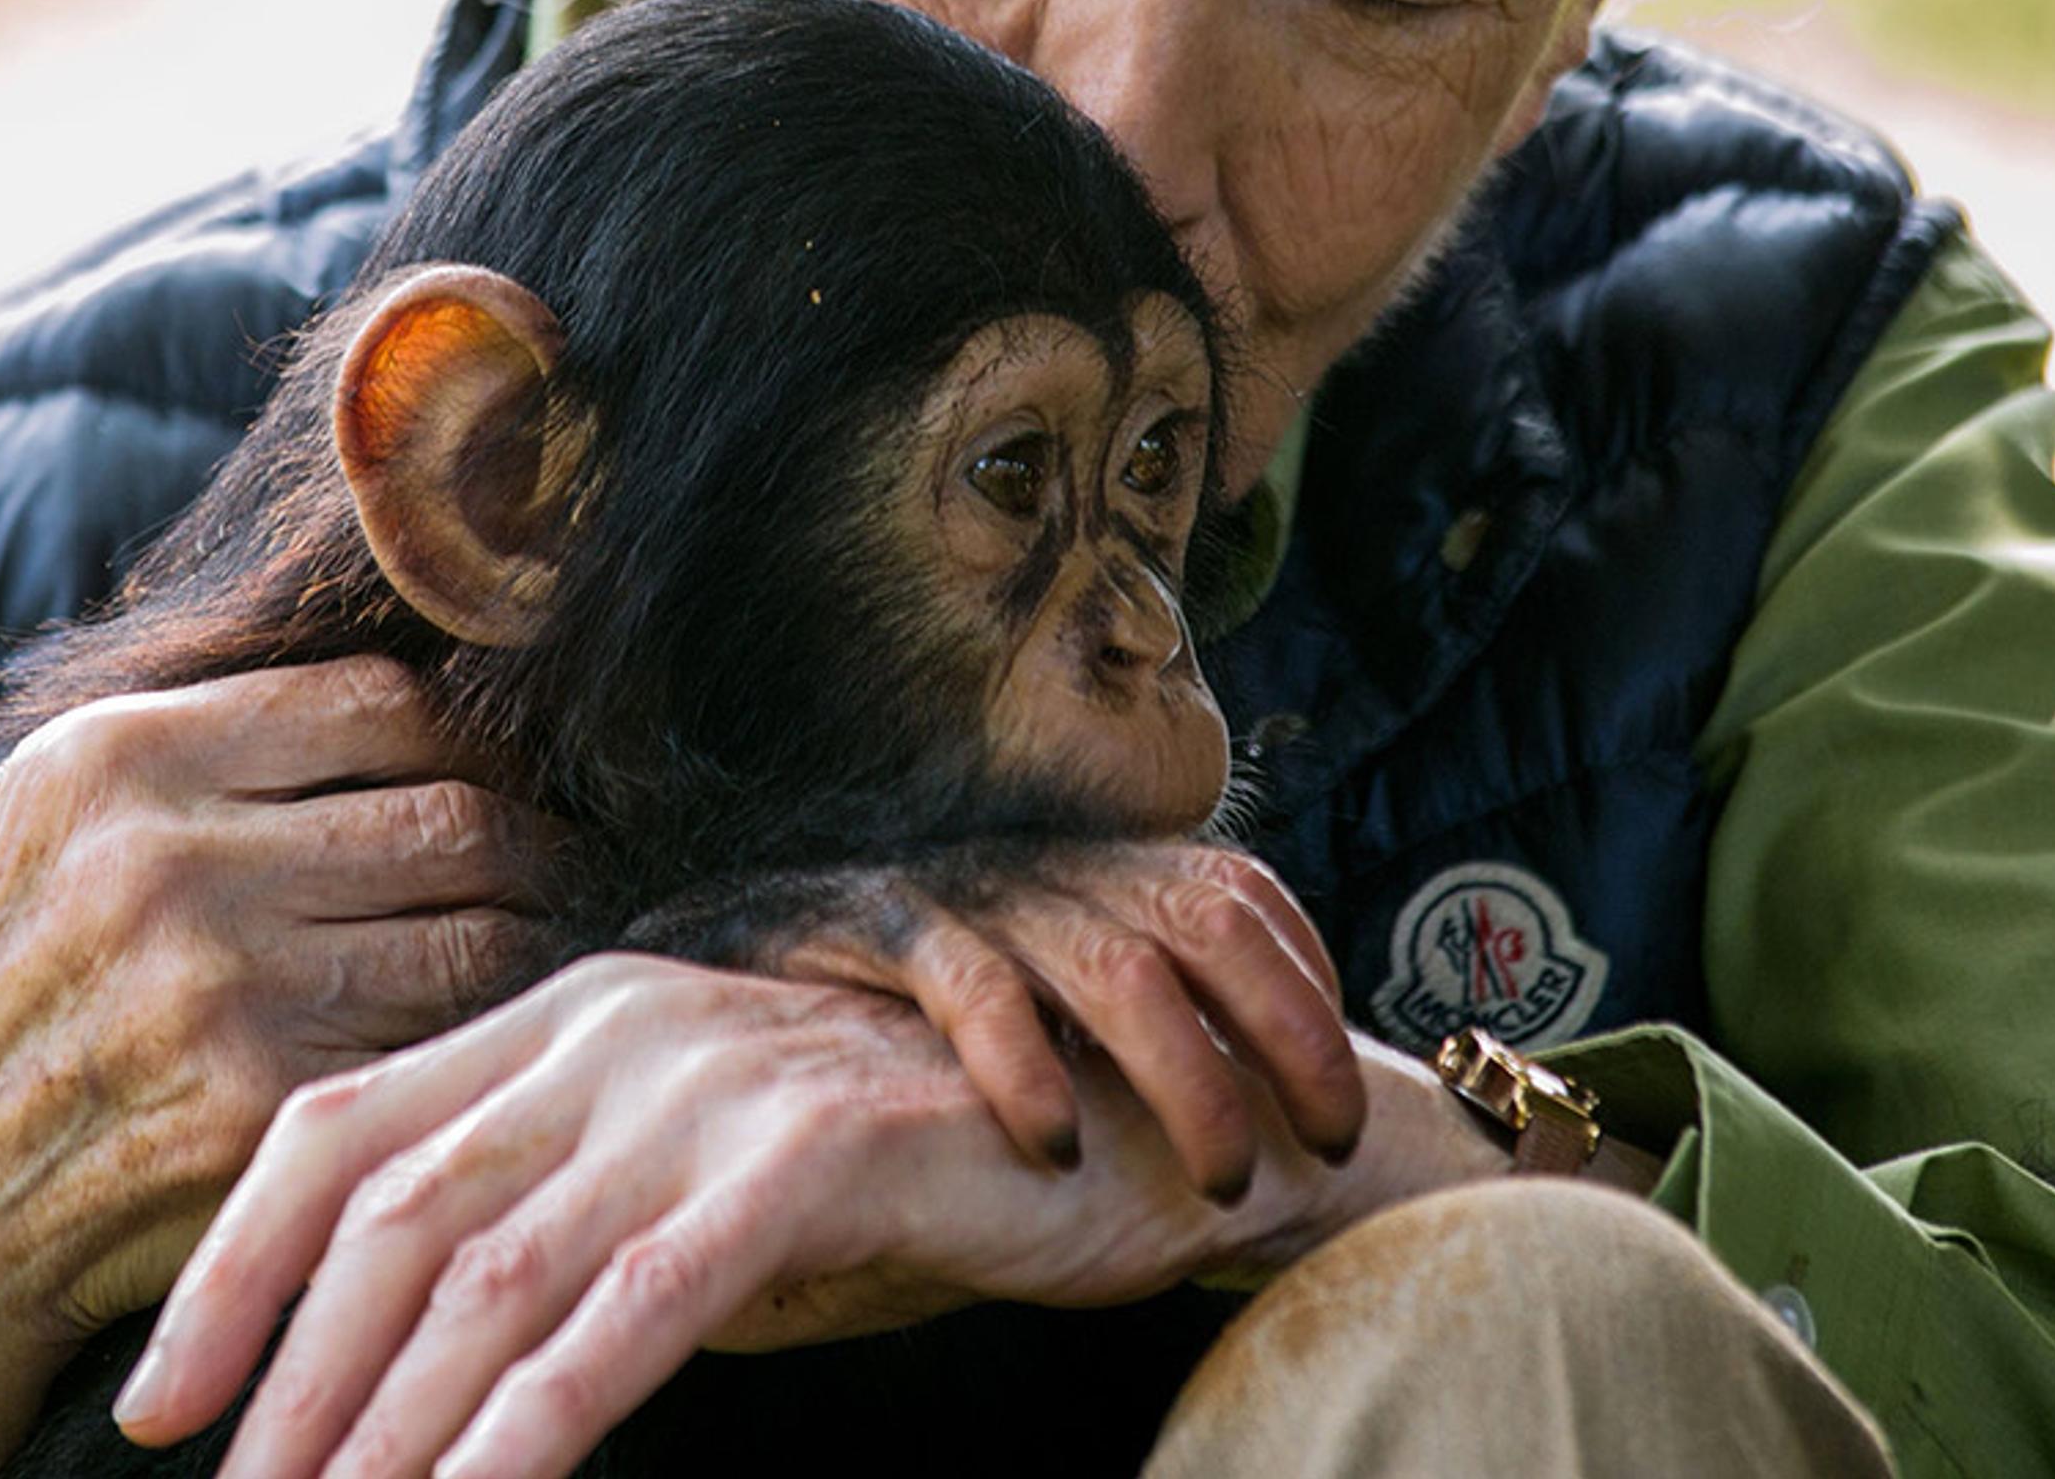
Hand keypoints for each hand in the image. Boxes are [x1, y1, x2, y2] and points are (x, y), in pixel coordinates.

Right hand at [0, 659, 552, 1477]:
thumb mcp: (32, 830)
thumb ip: (185, 755)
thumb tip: (384, 696)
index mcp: (113, 764)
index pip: (378, 703)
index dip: (461, 738)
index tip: (487, 773)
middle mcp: (169, 862)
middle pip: (449, 813)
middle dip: (526, 844)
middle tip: (558, 868)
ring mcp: (220, 994)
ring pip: (472, 935)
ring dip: (526, 947)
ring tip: (542, 951)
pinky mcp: (262, 1117)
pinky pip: (437, 1053)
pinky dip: (481, 1049)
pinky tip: (488, 1050)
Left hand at [113, 952, 1489, 1478]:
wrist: (1128, 1131)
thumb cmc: (898, 1180)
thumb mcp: (694, 1182)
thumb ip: (563, 1228)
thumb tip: (398, 1375)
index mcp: (569, 1014)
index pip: (342, 1126)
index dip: (232, 1266)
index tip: (159, 1402)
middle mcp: (620, 1022)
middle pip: (393, 1206)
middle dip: (292, 1381)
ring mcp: (711, 1080)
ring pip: (493, 1273)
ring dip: (390, 1429)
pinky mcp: (806, 1154)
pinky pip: (632, 1314)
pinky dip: (534, 1427)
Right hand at [650, 841, 1369, 1193]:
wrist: (710, 956)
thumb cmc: (895, 1010)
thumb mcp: (1031, 995)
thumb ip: (1130, 1026)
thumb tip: (1264, 1121)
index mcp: (1091, 876)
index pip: (1240, 894)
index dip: (1311, 985)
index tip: (1344, 1103)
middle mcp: (1041, 872)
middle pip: (1205, 920)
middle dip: (1285, 1035)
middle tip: (1326, 1147)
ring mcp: (960, 895)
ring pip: (1113, 964)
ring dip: (1188, 1077)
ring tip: (1224, 1181)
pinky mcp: (871, 929)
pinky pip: (968, 987)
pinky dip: (1025, 1069)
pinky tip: (1055, 1146)